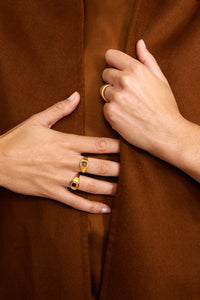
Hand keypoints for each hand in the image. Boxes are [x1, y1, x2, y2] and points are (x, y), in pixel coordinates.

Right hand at [0, 92, 119, 213]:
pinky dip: (91, 207)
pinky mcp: (52, 192)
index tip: (130, 147)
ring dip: (110, 188)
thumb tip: (76, 95)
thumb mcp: (37, 120)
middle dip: (119, 169)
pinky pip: (75, 201)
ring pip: (91, 186)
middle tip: (135, 171)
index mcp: (65, 142)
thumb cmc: (18, 139)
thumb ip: (59, 109)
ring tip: (125, 190)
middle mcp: (67, 161)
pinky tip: (105, 209)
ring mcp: (60, 178)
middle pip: (100, 166)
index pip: (98, 144)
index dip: (117, 146)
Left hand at [101, 40, 185, 159]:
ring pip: (104, 92)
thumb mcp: (160, 79)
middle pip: (105, 74)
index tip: (117, 70)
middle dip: (113, 82)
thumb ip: (147, 60)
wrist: (166, 133)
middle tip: (128, 93)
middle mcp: (123, 80)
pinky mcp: (110, 113)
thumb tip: (139, 43)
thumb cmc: (165, 106)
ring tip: (128, 106)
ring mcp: (115, 97)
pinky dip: (112, 112)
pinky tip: (126, 116)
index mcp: (136, 69)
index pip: (110, 56)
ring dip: (112, 98)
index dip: (113, 63)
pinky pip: (105, 108)